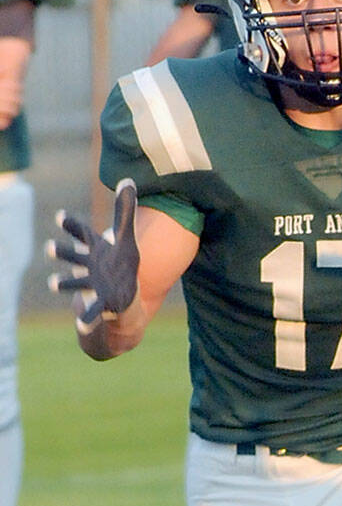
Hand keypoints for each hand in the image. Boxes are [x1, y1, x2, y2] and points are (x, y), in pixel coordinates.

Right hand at [48, 179, 139, 332]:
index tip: (59, 215)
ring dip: (66, 283)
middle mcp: (90, 266)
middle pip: (75, 257)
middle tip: (50, 247)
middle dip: (63, 252)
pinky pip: (92, 313)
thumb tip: (127, 179)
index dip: (72, 225)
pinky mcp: (101, 306)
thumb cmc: (121, 265)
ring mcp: (93, 286)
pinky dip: (86, 320)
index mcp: (97, 249)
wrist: (121, 298)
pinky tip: (82, 325)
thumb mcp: (127, 237)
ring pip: (77, 283)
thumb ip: (125, 210)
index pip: (83, 234)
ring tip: (54, 282)